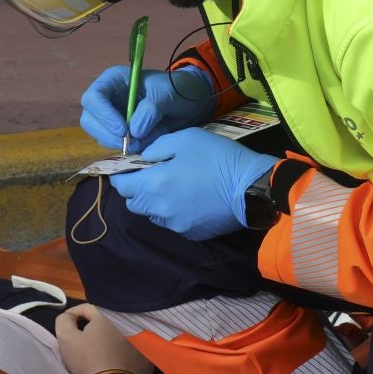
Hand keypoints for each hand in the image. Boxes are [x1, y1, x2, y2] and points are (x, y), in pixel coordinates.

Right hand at [55, 303, 151, 373]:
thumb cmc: (87, 359)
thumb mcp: (66, 337)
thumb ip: (64, 320)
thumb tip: (69, 317)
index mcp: (108, 315)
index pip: (87, 308)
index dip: (73, 314)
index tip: (67, 324)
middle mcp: (128, 324)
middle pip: (105, 321)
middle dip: (93, 327)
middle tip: (82, 338)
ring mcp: (140, 341)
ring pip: (119, 335)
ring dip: (108, 339)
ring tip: (98, 351)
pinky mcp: (147, 357)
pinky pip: (131, 350)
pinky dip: (121, 353)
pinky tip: (113, 362)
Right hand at [79, 65, 218, 152]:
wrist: (188, 102)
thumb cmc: (176, 90)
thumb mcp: (167, 94)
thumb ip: (151, 109)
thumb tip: (134, 131)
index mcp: (113, 81)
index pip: (94, 98)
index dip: (104, 116)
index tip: (123, 130)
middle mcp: (106, 99)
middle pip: (89, 120)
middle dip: (108, 135)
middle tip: (132, 144)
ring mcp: (110, 117)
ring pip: (100, 136)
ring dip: (119, 144)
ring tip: (144, 142)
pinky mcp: (118, 134)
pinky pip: (114, 145)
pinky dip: (127, 149)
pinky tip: (145, 144)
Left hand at [110, 128, 276, 240]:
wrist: (251, 187)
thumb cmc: (217, 158)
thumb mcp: (185, 139)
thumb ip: (157, 148)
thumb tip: (144, 159)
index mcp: (153, 185)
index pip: (121, 185)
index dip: (121, 175)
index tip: (128, 167)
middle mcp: (159, 210)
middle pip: (134, 203)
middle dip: (137, 190)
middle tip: (152, 175)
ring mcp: (175, 225)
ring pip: (153, 215)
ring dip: (155, 202)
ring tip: (173, 188)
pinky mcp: (191, 234)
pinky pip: (173, 223)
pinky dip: (174, 212)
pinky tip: (190, 200)